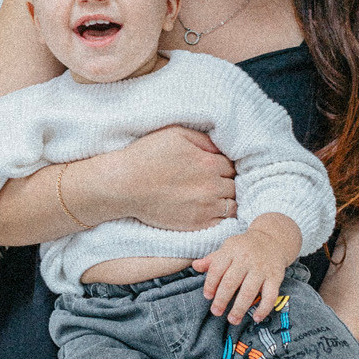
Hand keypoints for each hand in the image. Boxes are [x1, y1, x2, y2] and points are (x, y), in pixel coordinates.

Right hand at [114, 125, 237, 231]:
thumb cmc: (146, 156)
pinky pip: (221, 223)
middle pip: (234, 186)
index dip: (224, 166)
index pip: (232, 166)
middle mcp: (211, 187)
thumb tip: (222, 148)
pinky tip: (209, 210)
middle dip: (226, 182)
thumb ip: (204, 140)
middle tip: (213, 181)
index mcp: (209, 163)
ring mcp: (205, 208)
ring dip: (226, 200)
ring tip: (213, 196)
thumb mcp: (176, 134)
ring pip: (232, 206)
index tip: (215, 167)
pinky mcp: (196, 224)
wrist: (124, 185)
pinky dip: (219, 216)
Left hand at [193, 213, 299, 324]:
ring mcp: (262, 269)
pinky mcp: (275, 277)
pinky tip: (256, 318)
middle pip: (231, 282)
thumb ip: (212, 260)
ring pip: (249, 291)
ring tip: (233, 320)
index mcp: (231, 251)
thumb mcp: (227, 248)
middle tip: (216, 312)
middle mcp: (246, 259)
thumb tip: (195, 266)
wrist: (272, 239)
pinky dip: (264, 309)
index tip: (208, 297)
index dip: (210, 284)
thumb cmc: (244, 247)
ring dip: (240, 308)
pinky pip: (270, 295)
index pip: (217, 269)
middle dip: (222, 300)